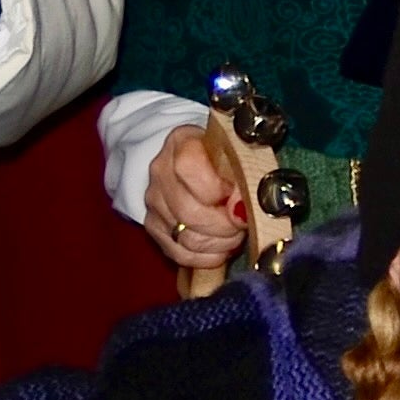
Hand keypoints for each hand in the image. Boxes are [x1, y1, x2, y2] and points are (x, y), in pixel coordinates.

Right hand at [141, 123, 250, 272]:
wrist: (196, 166)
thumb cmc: (224, 159)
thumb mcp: (238, 153)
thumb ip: (245, 173)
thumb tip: (242, 208)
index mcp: (181, 143)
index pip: (188, 167)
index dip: (215, 187)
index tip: (235, 194)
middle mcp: (160, 172)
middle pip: (189, 211)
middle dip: (225, 225)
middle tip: (243, 222)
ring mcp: (154, 203)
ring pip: (187, 238)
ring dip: (220, 242)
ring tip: (235, 233)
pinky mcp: (154, 229)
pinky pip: (181, 254)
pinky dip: (208, 257)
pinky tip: (222, 247)